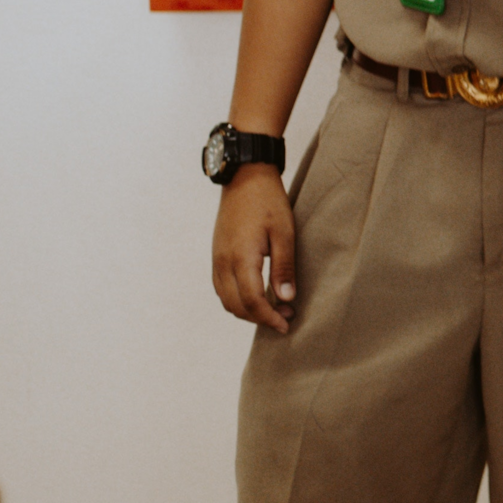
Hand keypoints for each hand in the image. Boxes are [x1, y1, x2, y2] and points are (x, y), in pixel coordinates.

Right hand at [211, 169, 295, 332]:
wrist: (244, 178)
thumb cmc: (268, 202)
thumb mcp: (284, 233)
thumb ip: (284, 267)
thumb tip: (286, 298)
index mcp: (240, 258)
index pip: (251, 301)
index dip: (268, 317)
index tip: (286, 324)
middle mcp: (223, 263)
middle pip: (235, 306)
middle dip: (259, 318)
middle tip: (286, 318)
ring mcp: (216, 260)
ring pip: (226, 300)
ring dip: (248, 311)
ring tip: (275, 309)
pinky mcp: (217, 255)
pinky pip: (222, 288)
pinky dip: (238, 299)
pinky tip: (257, 296)